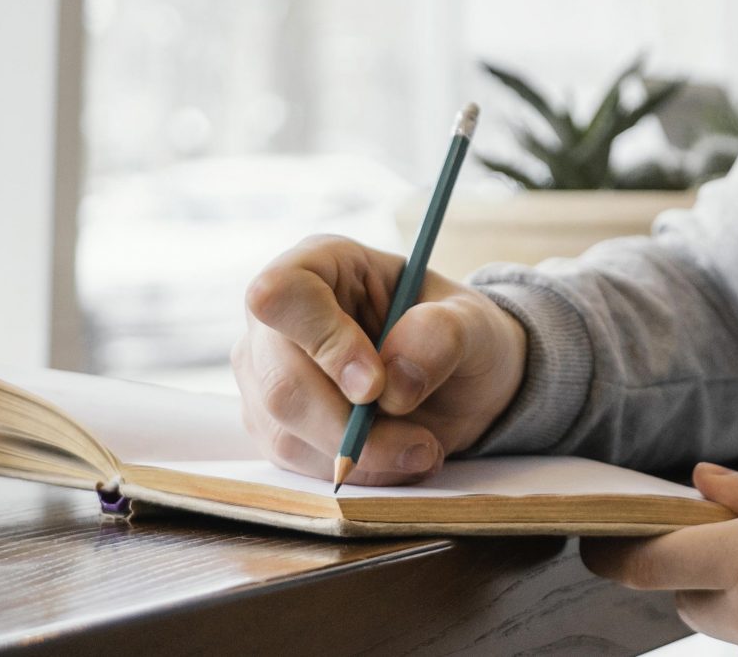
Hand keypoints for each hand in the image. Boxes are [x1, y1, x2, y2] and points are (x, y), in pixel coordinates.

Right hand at [232, 234, 527, 484]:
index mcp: (322, 265)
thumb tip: (393, 383)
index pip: (281, 294)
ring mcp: (266, 376)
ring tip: (422, 447)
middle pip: (280, 381)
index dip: (324, 342)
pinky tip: (396, 458)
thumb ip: (440, 336)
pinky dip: (356, 472)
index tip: (375, 385)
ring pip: (286, 433)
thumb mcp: (471, 322)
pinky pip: (297, 465)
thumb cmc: (456, 335)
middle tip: (419, 441)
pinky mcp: (272, 427)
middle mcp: (279, 320)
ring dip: (362, 456)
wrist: (457, 384)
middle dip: (351, 425)